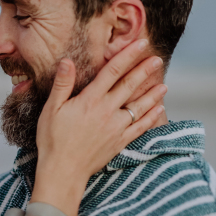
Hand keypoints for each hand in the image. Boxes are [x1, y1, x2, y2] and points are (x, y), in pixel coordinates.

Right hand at [35, 39, 165, 182]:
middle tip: (157, 60)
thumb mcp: (51, 110)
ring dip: (153, 95)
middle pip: (130, 86)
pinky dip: (151, 117)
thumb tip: (67, 61)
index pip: (112, 71)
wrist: (63, 171)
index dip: (128, 56)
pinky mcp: (120, 142)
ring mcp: (116, 127)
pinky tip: (159, 110)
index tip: (141, 44)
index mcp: (90, 100)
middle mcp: (107, 111)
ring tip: (163, 85)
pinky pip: (140, 127)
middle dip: (144, 71)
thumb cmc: (53, 140)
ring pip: (139, 106)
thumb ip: (62, 85)